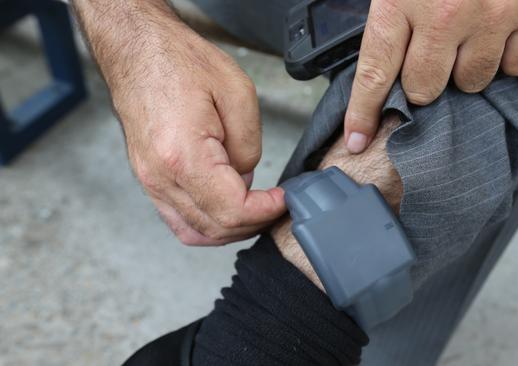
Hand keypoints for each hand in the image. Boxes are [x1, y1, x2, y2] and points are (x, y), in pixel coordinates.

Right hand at [76, 1, 284, 244]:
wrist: (138, 50)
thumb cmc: (180, 62)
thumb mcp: (238, 94)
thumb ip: (249, 145)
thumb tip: (247, 179)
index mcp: (182, 157)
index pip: (232, 210)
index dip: (266, 210)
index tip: (284, 199)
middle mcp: (160, 177)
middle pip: (216, 228)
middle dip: (254, 222)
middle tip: (276, 205)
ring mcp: (150, 182)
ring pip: (196, 232)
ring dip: (232, 229)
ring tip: (256, 209)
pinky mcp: (149, 179)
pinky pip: (178, 220)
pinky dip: (207, 224)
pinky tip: (227, 209)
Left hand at [344, 0, 517, 152]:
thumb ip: (389, 6)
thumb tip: (382, 52)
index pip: (375, 72)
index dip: (363, 112)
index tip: (357, 140)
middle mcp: (445, 14)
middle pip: (424, 88)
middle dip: (422, 80)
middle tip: (431, 54)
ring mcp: (494, 16)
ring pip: (472, 83)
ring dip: (465, 68)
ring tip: (469, 36)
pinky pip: (517, 66)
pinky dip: (508, 57)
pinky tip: (501, 32)